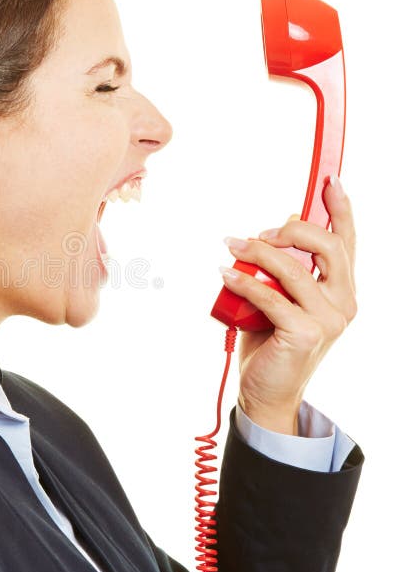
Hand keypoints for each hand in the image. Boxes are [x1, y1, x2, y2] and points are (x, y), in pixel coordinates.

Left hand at [220, 176, 356, 434]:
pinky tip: (225, 274)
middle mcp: (343, 302)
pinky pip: (270, 296)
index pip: (346, 242)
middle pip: (327, 246)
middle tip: (258, 233)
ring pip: (293, 269)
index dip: (340, 209)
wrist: (265, 390)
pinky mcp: (305, 334)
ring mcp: (328, 320)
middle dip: (291, 230)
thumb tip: (281, 225)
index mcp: (340, 290)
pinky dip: (244, 281)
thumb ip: (285, 267)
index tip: (329, 181)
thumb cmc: (269, 341)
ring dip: (257, 252)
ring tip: (231, 246)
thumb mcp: (280, 297)